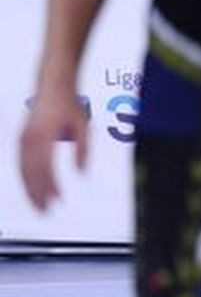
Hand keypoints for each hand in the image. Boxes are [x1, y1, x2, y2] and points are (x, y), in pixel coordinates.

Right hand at [19, 86, 87, 212]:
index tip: (58, 200)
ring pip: (23, 170)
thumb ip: (83, 150)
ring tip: (38, 205)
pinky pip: (21, 163)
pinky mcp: (21, 138)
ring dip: (29, 189)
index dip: (51, 187)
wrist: (52, 84)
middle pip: (30, 173)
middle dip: (37, 194)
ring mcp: (22, 138)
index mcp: (43, 136)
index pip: (45, 169)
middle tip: (45, 211)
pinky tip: (32, 189)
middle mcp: (29, 139)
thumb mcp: (83, 126)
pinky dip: (26, 178)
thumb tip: (82, 173)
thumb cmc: (68, 104)